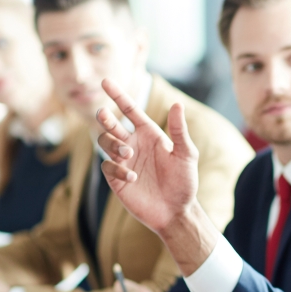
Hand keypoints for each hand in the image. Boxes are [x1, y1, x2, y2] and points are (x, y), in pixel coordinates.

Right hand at [96, 79, 221, 275]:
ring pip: (104, 142)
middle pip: (111, 124)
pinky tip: (133, 176)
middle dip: (105, 118)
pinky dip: (116, 168)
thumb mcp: (186, 154)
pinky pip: (107, 166)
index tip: (105, 81)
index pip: (130, 110)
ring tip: (128, 155)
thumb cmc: (184, 182)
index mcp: (149, 134)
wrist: (176, 210)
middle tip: (105, 116)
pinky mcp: (116, 178)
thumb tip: (177, 104)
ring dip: (113, 145)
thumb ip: (179, 131)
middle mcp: (134, 144)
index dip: (118, 95)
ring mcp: (123, 160)